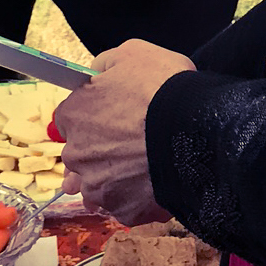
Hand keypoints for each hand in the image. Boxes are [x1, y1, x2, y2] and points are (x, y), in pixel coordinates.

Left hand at [54, 40, 193, 224]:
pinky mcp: (124, 212)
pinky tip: (155, 182)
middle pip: (79, 155)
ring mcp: (99, 187)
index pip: (68, 117)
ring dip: (112, 179)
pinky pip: (125, 206)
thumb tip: (97, 72)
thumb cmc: (162, 89)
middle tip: (127, 143)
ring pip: (97, 186)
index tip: (106, 115)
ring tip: (139, 169)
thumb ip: (106, 63)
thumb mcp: (133, 53)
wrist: (196, 132)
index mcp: (75, 114)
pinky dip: (136, 198)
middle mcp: (78, 154)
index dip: (89, 115)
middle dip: (97, 151)